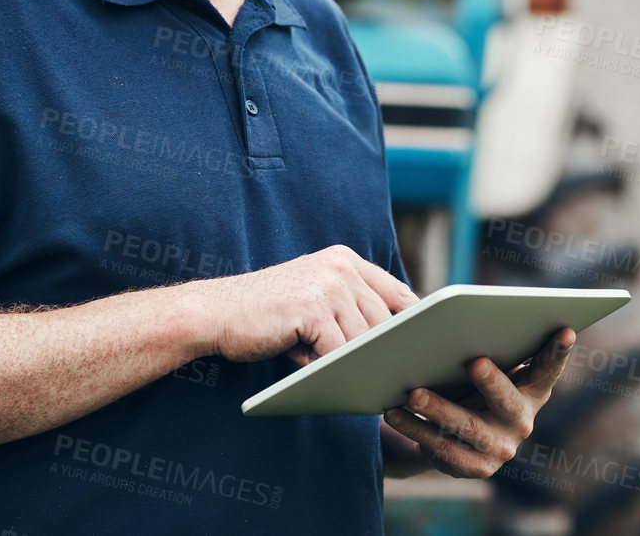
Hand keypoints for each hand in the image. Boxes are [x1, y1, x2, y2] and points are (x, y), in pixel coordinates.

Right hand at [189, 244, 417, 365]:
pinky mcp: (313, 309)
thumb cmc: (267, 316)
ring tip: (337, 369)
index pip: (398, 293)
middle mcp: (341, 266)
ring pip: (363, 341)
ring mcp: (327, 285)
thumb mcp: (314, 301)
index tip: (423, 350)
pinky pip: (338, 352)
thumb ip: (350, 309)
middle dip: (381, 353)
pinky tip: (313, 366)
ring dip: (349, 362)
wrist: (216, 312)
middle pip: (384, 323)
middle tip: (383, 378)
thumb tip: (396, 347)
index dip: (414, 325)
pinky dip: (328, 366)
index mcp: (345, 259)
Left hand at [382, 327, 575, 477]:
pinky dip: (415, 429)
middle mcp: (521, 421)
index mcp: (531, 391)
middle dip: (492, 381)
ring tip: (412, 392)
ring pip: (467, 427)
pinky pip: (441, 447)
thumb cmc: (470, 386)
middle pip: (507, 402)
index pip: (548, 369)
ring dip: (438, 408)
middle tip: (474, 361)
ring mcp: (500, 448)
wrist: (454, 437)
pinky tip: (394, 414)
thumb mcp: (485, 370)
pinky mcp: (474, 467)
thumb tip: (459, 324)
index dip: (558, 352)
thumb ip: (486, 351)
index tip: (566, 329)